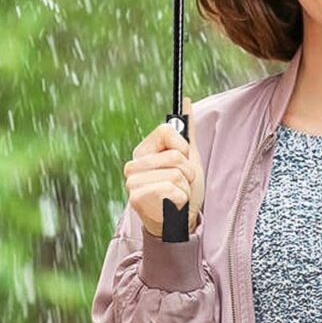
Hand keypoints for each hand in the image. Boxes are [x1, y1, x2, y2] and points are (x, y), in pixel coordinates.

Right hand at [123, 97, 205, 238]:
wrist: (180, 222)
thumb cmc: (182, 188)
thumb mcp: (188, 157)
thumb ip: (187, 131)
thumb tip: (187, 101)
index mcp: (143, 150)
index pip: (166, 130)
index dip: (182, 146)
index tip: (183, 159)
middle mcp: (133, 164)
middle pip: (175, 155)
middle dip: (187, 171)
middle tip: (181, 182)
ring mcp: (133, 182)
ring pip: (176, 174)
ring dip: (185, 187)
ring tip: (177, 195)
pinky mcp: (137, 198)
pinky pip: (173, 190)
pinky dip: (181, 199)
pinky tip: (173, 205)